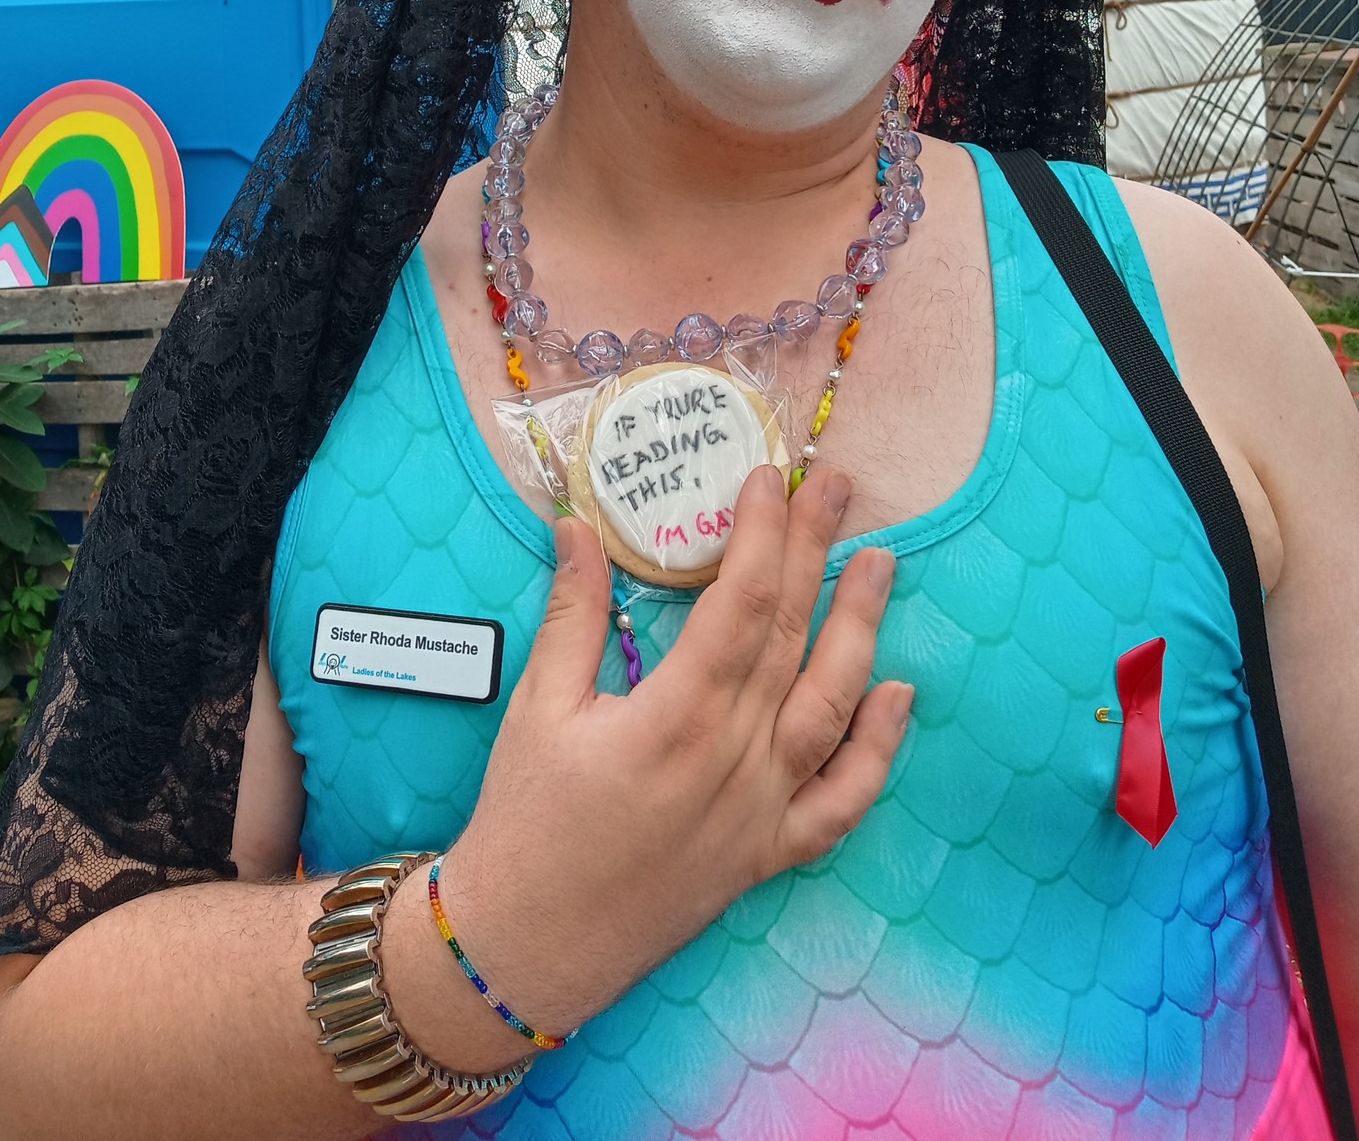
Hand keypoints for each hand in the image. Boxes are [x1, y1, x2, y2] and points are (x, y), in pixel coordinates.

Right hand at [383, 461, 909, 1064]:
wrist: (528, 944)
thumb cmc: (526, 820)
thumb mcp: (538, 706)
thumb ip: (573, 613)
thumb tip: (578, 526)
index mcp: (675, 717)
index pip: (740, 604)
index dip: (762, 535)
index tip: (772, 479)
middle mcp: (733, 760)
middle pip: (790, 637)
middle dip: (815, 553)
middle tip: (838, 487)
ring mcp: (760, 812)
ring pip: (830, 706)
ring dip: (861, 630)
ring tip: (880, 564)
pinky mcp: (766, 855)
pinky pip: (840, 803)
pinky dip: (877, 750)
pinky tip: (898, 694)